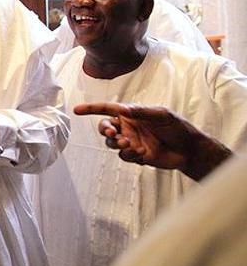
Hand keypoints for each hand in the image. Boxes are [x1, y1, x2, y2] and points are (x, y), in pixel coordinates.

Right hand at [73, 102, 231, 180]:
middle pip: (104, 127)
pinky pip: (123, 156)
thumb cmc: (177, 127)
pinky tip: (141, 153)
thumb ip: (142, 112)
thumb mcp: (162, 115)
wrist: (189, 150)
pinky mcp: (135, 156)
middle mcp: (128, 127)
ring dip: (116, 143)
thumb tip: (124, 109)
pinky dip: (129, 155)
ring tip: (129, 144)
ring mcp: (130, 142)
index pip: (107, 109)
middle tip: (113, 132)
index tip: (77, 110)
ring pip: (111, 143)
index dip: (91, 109)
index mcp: (131, 114)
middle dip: (104, 129)